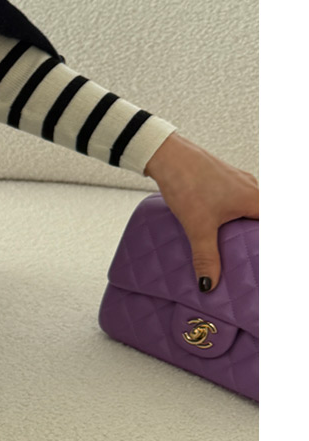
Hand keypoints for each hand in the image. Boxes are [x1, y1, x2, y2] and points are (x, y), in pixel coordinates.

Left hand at [148, 130, 257, 292]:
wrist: (168, 155)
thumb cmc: (188, 184)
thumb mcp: (198, 227)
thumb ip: (206, 257)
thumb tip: (209, 285)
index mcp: (253, 198)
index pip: (271, 225)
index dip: (267, 244)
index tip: (262, 261)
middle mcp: (251, 187)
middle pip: (262, 218)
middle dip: (258, 239)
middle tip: (251, 262)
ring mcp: (239, 182)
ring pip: (251, 208)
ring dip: (247, 227)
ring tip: (238, 249)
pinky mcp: (225, 180)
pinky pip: (239, 201)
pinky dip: (236, 216)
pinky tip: (223, 228)